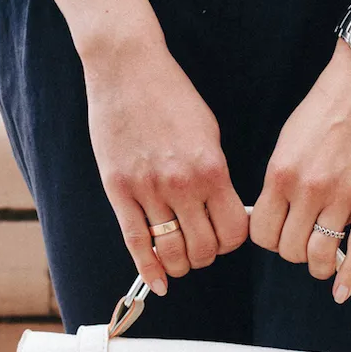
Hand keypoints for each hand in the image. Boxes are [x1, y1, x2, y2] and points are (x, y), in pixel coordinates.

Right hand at [85, 42, 247, 294]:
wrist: (128, 68)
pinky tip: (157, 282)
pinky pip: (135, 242)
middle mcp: (181, 184)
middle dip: (206, 256)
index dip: (233, 242)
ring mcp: (147, 189)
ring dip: (180, 265)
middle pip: (203, 248)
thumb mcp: (209, 132)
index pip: (233, 231)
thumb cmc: (172, 95)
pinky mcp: (117, 190)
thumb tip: (224, 210)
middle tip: (202, 249)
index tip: (226, 236)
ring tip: (181, 261)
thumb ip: (217, 174)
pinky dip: (148, 269)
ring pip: (170, 251)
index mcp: (211, 169)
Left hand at [250, 44, 350, 301]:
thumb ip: (281, 178)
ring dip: (320, 266)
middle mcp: (308, 189)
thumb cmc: (329, 104)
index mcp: (281, 173)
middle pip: (289, 251)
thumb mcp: (290, 139)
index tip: (280, 235)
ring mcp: (344, 196)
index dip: (269, 241)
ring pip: (321, 256)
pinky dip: (350, 277)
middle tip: (306, 242)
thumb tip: (273, 212)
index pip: (261, 234)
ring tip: (325, 261)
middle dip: (295, 253)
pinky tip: (344, 292)